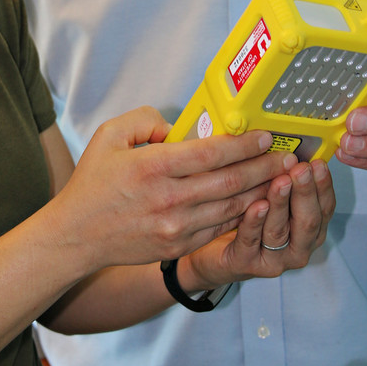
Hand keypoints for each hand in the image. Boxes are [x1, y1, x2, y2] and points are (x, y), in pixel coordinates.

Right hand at [55, 107, 294, 272]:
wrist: (76, 236)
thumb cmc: (92, 183)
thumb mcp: (109, 136)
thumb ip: (144, 119)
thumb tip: (175, 125)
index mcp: (153, 166)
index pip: (212, 152)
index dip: (245, 144)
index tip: (267, 136)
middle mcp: (169, 198)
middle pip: (230, 181)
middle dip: (266, 168)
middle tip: (290, 157)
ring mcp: (176, 226)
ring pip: (232, 207)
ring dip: (262, 192)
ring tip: (284, 179)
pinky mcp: (178, 246)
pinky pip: (219, 228)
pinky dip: (242, 216)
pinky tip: (258, 203)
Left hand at [181, 158, 334, 288]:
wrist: (211, 255)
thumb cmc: (244, 222)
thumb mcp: (268, 198)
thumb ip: (282, 180)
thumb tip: (288, 149)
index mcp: (308, 230)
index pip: (324, 208)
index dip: (323, 185)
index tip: (318, 164)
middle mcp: (298, 247)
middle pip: (308, 220)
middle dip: (305, 191)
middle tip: (300, 169)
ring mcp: (274, 259)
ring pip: (280, 230)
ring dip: (281, 203)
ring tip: (280, 181)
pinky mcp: (246, 263)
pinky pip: (251, 240)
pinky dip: (255, 221)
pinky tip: (256, 204)